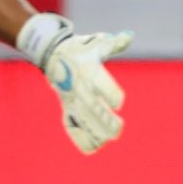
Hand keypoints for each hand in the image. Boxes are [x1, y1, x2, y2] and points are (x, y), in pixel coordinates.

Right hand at [18, 15, 132, 153]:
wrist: (53, 55)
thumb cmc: (82, 49)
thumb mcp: (98, 42)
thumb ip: (115, 42)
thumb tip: (129, 36)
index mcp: (88, 70)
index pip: (99, 84)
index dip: (110, 95)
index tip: (118, 103)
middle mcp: (79, 87)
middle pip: (92, 108)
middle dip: (105, 121)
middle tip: (118, 129)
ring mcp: (71, 99)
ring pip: (82, 120)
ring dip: (95, 133)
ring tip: (109, 139)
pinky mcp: (67, 108)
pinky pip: (71, 127)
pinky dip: (81, 139)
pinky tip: (95, 147)